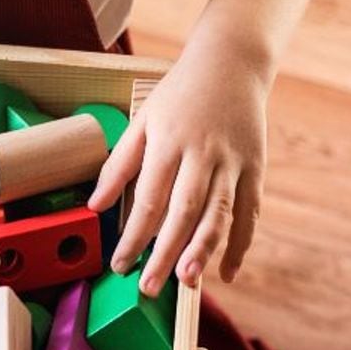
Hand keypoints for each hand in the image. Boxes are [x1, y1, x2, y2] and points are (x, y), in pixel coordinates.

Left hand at [87, 43, 266, 296]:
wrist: (232, 63)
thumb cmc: (178, 95)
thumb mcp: (141, 121)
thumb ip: (118, 165)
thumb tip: (94, 206)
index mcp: (168, 143)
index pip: (148, 200)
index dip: (133, 236)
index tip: (119, 265)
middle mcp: (203, 155)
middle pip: (183, 212)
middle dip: (165, 253)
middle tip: (149, 287)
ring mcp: (233, 162)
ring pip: (219, 214)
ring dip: (203, 251)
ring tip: (187, 282)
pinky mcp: (256, 167)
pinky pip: (249, 213)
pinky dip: (240, 244)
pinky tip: (226, 272)